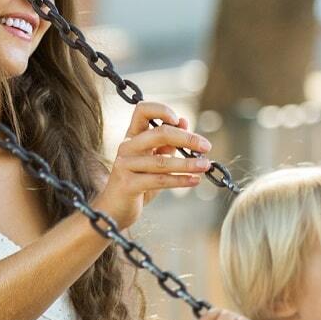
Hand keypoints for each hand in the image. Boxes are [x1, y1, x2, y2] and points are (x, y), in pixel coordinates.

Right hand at [93, 102, 211, 228]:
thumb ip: (167, 142)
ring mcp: (125, 165)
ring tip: (205, 166)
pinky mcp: (128, 184)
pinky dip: (180, 180)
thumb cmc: (137, 182)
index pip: (142, 110)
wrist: (114, 209)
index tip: (179, 120)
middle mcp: (126, 147)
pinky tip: (194, 181)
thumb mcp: (153, 159)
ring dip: (188, 163)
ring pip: (162, 161)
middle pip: (159, 133)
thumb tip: (184, 121)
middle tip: (207, 147)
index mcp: (133, 136)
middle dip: (187, 139)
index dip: (161, 110)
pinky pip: (159, 180)